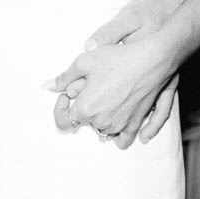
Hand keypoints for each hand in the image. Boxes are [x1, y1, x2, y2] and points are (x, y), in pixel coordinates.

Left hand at [47, 0, 182, 147]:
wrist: (151, 61)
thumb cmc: (117, 59)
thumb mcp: (84, 62)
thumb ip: (64, 77)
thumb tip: (47, 86)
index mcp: (86, 108)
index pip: (65, 120)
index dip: (61, 109)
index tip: (66, 97)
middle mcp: (102, 121)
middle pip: (84, 122)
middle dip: (84, 107)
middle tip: (91, 87)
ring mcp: (120, 125)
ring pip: (102, 130)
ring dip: (99, 117)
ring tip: (105, 95)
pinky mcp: (135, 124)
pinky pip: (122, 139)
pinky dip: (117, 132)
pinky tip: (116, 115)